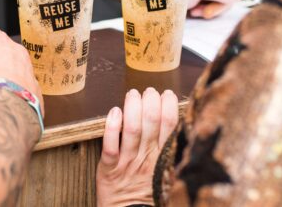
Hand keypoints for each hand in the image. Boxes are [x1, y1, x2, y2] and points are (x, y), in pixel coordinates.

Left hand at [96, 88, 178, 206]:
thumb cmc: (147, 190)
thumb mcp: (166, 170)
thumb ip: (168, 148)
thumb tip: (173, 120)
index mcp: (163, 157)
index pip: (170, 126)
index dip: (169, 106)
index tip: (167, 94)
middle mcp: (147, 157)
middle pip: (151, 123)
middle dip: (150, 102)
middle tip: (149, 91)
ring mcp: (128, 162)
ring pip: (132, 130)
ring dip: (133, 108)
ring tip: (133, 94)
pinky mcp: (109, 168)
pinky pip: (110, 145)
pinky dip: (112, 127)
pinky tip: (115, 112)